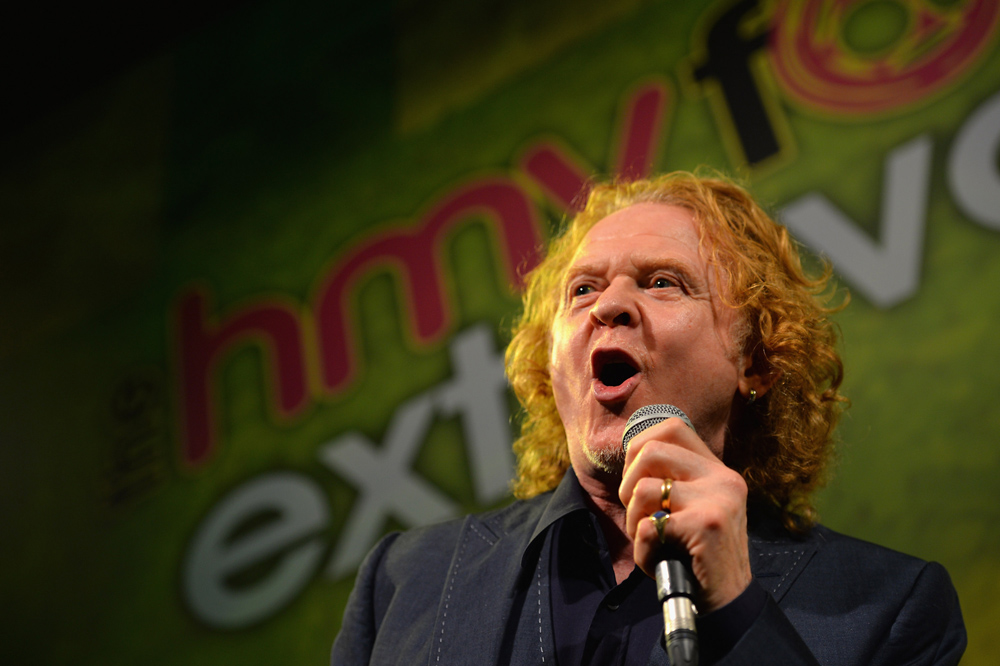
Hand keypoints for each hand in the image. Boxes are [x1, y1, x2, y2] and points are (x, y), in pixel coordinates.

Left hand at [619, 417, 751, 612]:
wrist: (728, 601)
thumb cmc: (697, 555)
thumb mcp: (691, 508)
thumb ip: (672, 480)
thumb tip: (632, 451)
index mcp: (718, 470)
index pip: (673, 427)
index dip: (640, 444)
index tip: (635, 475)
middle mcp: (723, 479)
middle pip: (652, 450)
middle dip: (628, 483)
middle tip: (636, 512)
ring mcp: (718, 499)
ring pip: (644, 488)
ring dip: (632, 519)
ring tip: (648, 539)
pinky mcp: (706, 525)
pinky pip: (647, 526)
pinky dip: (641, 549)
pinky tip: (657, 560)